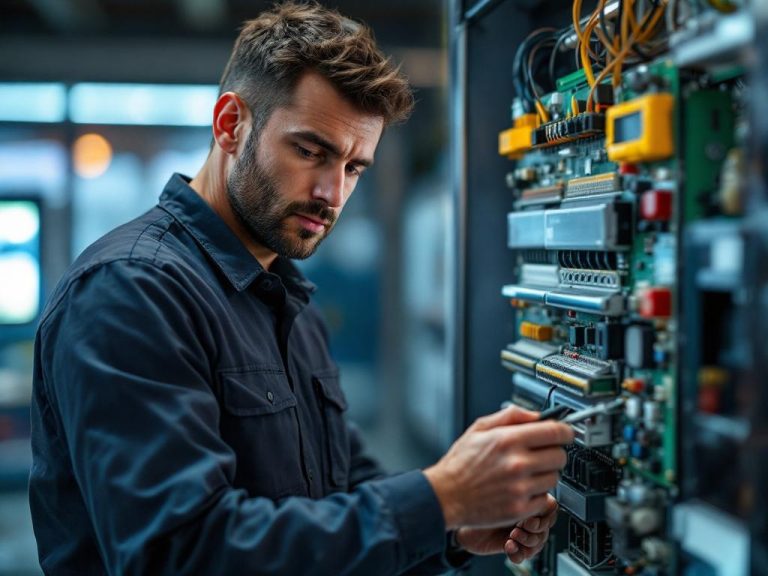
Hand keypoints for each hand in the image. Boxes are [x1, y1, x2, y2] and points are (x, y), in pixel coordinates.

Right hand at [424, 405, 572, 529]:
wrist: (445, 495)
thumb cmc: (460, 464)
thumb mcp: (479, 428)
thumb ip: (510, 416)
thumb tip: (536, 415)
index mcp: (508, 440)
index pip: (555, 431)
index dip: (565, 431)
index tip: (566, 433)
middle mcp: (517, 463)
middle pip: (560, 456)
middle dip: (554, 452)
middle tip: (542, 454)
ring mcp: (520, 488)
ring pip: (554, 478)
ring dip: (545, 474)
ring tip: (527, 473)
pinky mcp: (520, 509)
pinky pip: (545, 499)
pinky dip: (537, 495)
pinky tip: (522, 489)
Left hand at [452, 494, 558, 557]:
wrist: (460, 519)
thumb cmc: (475, 499)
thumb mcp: (498, 491)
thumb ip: (517, 491)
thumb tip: (534, 495)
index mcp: (526, 497)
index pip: (549, 506)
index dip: (542, 513)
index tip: (530, 513)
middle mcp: (525, 514)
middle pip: (546, 526)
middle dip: (535, 527)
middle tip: (521, 525)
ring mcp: (520, 531)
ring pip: (539, 541)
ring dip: (527, 540)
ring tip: (513, 535)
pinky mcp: (513, 546)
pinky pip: (525, 555)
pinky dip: (518, 552)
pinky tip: (508, 546)